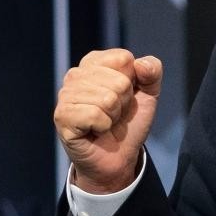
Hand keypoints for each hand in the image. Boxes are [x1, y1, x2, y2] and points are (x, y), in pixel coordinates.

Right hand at [53, 49, 162, 193]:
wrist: (118, 156)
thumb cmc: (128, 121)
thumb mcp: (149, 92)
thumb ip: (153, 70)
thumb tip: (141, 64)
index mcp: (95, 62)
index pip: (124, 59)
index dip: (133, 81)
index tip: (125, 96)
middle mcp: (76, 75)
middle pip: (119, 81)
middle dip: (124, 102)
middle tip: (115, 113)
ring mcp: (65, 95)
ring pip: (107, 99)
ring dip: (113, 116)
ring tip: (105, 121)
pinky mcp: (62, 116)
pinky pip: (94, 115)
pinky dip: (103, 126)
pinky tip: (95, 130)